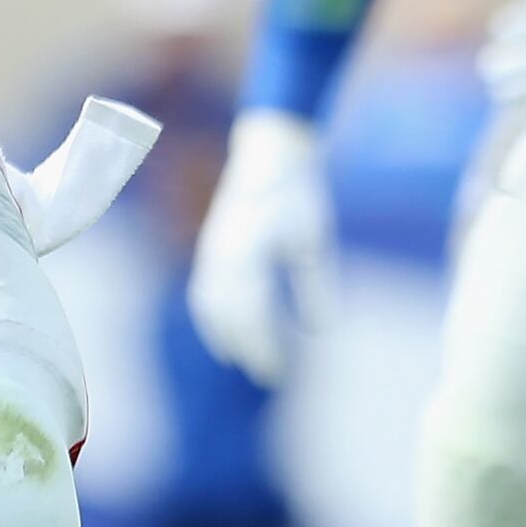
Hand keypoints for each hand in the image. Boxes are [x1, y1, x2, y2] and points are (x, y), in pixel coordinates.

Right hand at [187, 106, 332, 385]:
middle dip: (248, 349)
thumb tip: (321, 331)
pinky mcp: (212, 246)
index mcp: (249, 254)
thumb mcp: (315, 238)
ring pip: (210, 306)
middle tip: (269, 376)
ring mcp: (213, 251)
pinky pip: (204, 291)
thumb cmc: (299, 192)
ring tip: (241, 360)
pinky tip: (225, 330)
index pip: (252, 316)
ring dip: (225, 337)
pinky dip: (211, 317)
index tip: (277, 373)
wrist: (269, 151)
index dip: (263, 348)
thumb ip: (316, 286)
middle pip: (230, 317)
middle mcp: (223, 256)